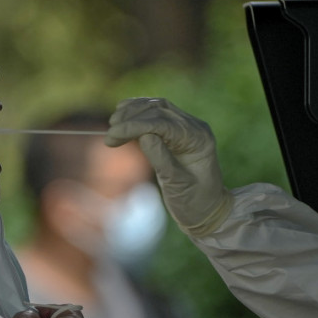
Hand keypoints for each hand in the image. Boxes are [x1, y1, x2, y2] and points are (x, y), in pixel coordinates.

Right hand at [105, 97, 232, 236]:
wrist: (207, 209)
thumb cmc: (194, 201)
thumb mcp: (177, 184)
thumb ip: (161, 158)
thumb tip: (143, 135)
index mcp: (199, 139)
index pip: (163, 123)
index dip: (135, 126)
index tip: (112, 135)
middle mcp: (195, 128)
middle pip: (160, 110)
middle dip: (131, 118)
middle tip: (110, 133)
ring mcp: (187, 126)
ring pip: (157, 107)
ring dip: (133, 111)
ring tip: (113, 123)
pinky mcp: (177, 130)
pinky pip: (157, 113)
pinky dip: (138, 113)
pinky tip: (123, 115)